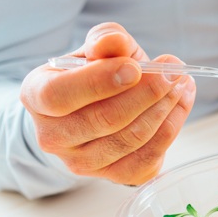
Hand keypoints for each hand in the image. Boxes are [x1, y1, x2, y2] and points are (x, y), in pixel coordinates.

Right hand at [20, 22, 195, 185]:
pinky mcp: (112, 176)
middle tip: (173, 71)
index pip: (60, 95)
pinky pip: (147, 157)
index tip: (135, 67)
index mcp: (36, 96)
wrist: (95, 110)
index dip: (99, 81)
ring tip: (180, 83)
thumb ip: (106, 40)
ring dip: (164, 108)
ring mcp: (80, 162)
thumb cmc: (94, 74)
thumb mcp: (97, 50)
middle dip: (147, 93)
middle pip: (104, 119)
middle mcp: (52, 136)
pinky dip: (170, 128)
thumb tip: (114, 42)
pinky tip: (180, 104)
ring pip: (130, 138)